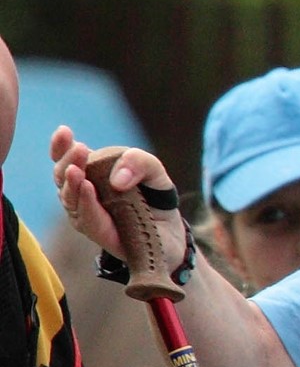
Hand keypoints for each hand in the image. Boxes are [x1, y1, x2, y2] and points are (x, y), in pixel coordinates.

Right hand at [50, 127, 188, 267]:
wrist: (171, 232)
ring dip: (72, 183)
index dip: (61, 146)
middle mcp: (83, 194)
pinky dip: (87, 203)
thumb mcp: (153, 170)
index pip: (67, 159)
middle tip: (79, 149)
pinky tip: (87, 189)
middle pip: (63, 177)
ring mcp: (87, 215)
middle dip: (68, 161)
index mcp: (91, 174)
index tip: (64, 131)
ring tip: (77, 170)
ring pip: (70, 199)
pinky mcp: (100, 235)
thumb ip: (139, 162)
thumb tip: (118, 179)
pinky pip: (89, 219)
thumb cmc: (155, 196)